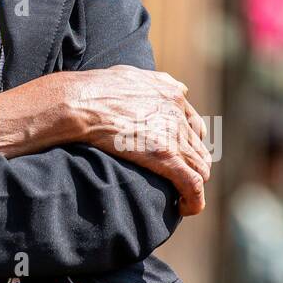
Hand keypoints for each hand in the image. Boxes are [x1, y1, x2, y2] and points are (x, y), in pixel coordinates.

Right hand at [43, 66, 211, 216]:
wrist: (82, 101)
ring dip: (193, 184)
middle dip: (190, 166)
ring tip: (178, 196)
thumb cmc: (95, 88)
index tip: (176, 157)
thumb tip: (167, 87)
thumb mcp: (131, 74)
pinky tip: (182, 208)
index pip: (194, 126)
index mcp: (171, 94)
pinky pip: (192, 184)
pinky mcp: (165, 156)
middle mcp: (178, 113)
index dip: (188, 144)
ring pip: (200, 167)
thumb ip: (153, 81)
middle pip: (199, 148)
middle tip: (174, 180)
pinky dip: (193, 200)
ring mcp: (173, 135)